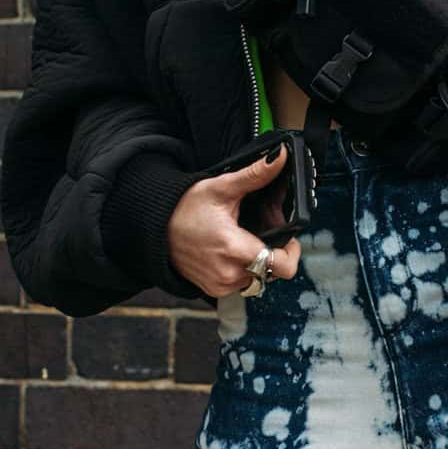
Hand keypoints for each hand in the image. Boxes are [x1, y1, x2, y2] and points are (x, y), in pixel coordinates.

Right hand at [166, 144, 301, 300]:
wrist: (155, 229)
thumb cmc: (184, 209)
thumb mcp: (221, 188)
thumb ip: (254, 175)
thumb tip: (279, 158)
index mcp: (233, 249)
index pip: (283, 266)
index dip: (292, 252)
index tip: (288, 237)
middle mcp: (229, 274)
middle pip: (272, 269)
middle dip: (274, 250)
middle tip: (262, 230)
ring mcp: (221, 285)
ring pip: (258, 277)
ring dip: (259, 260)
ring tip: (245, 238)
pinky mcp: (214, 290)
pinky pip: (242, 282)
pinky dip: (243, 269)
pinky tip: (233, 250)